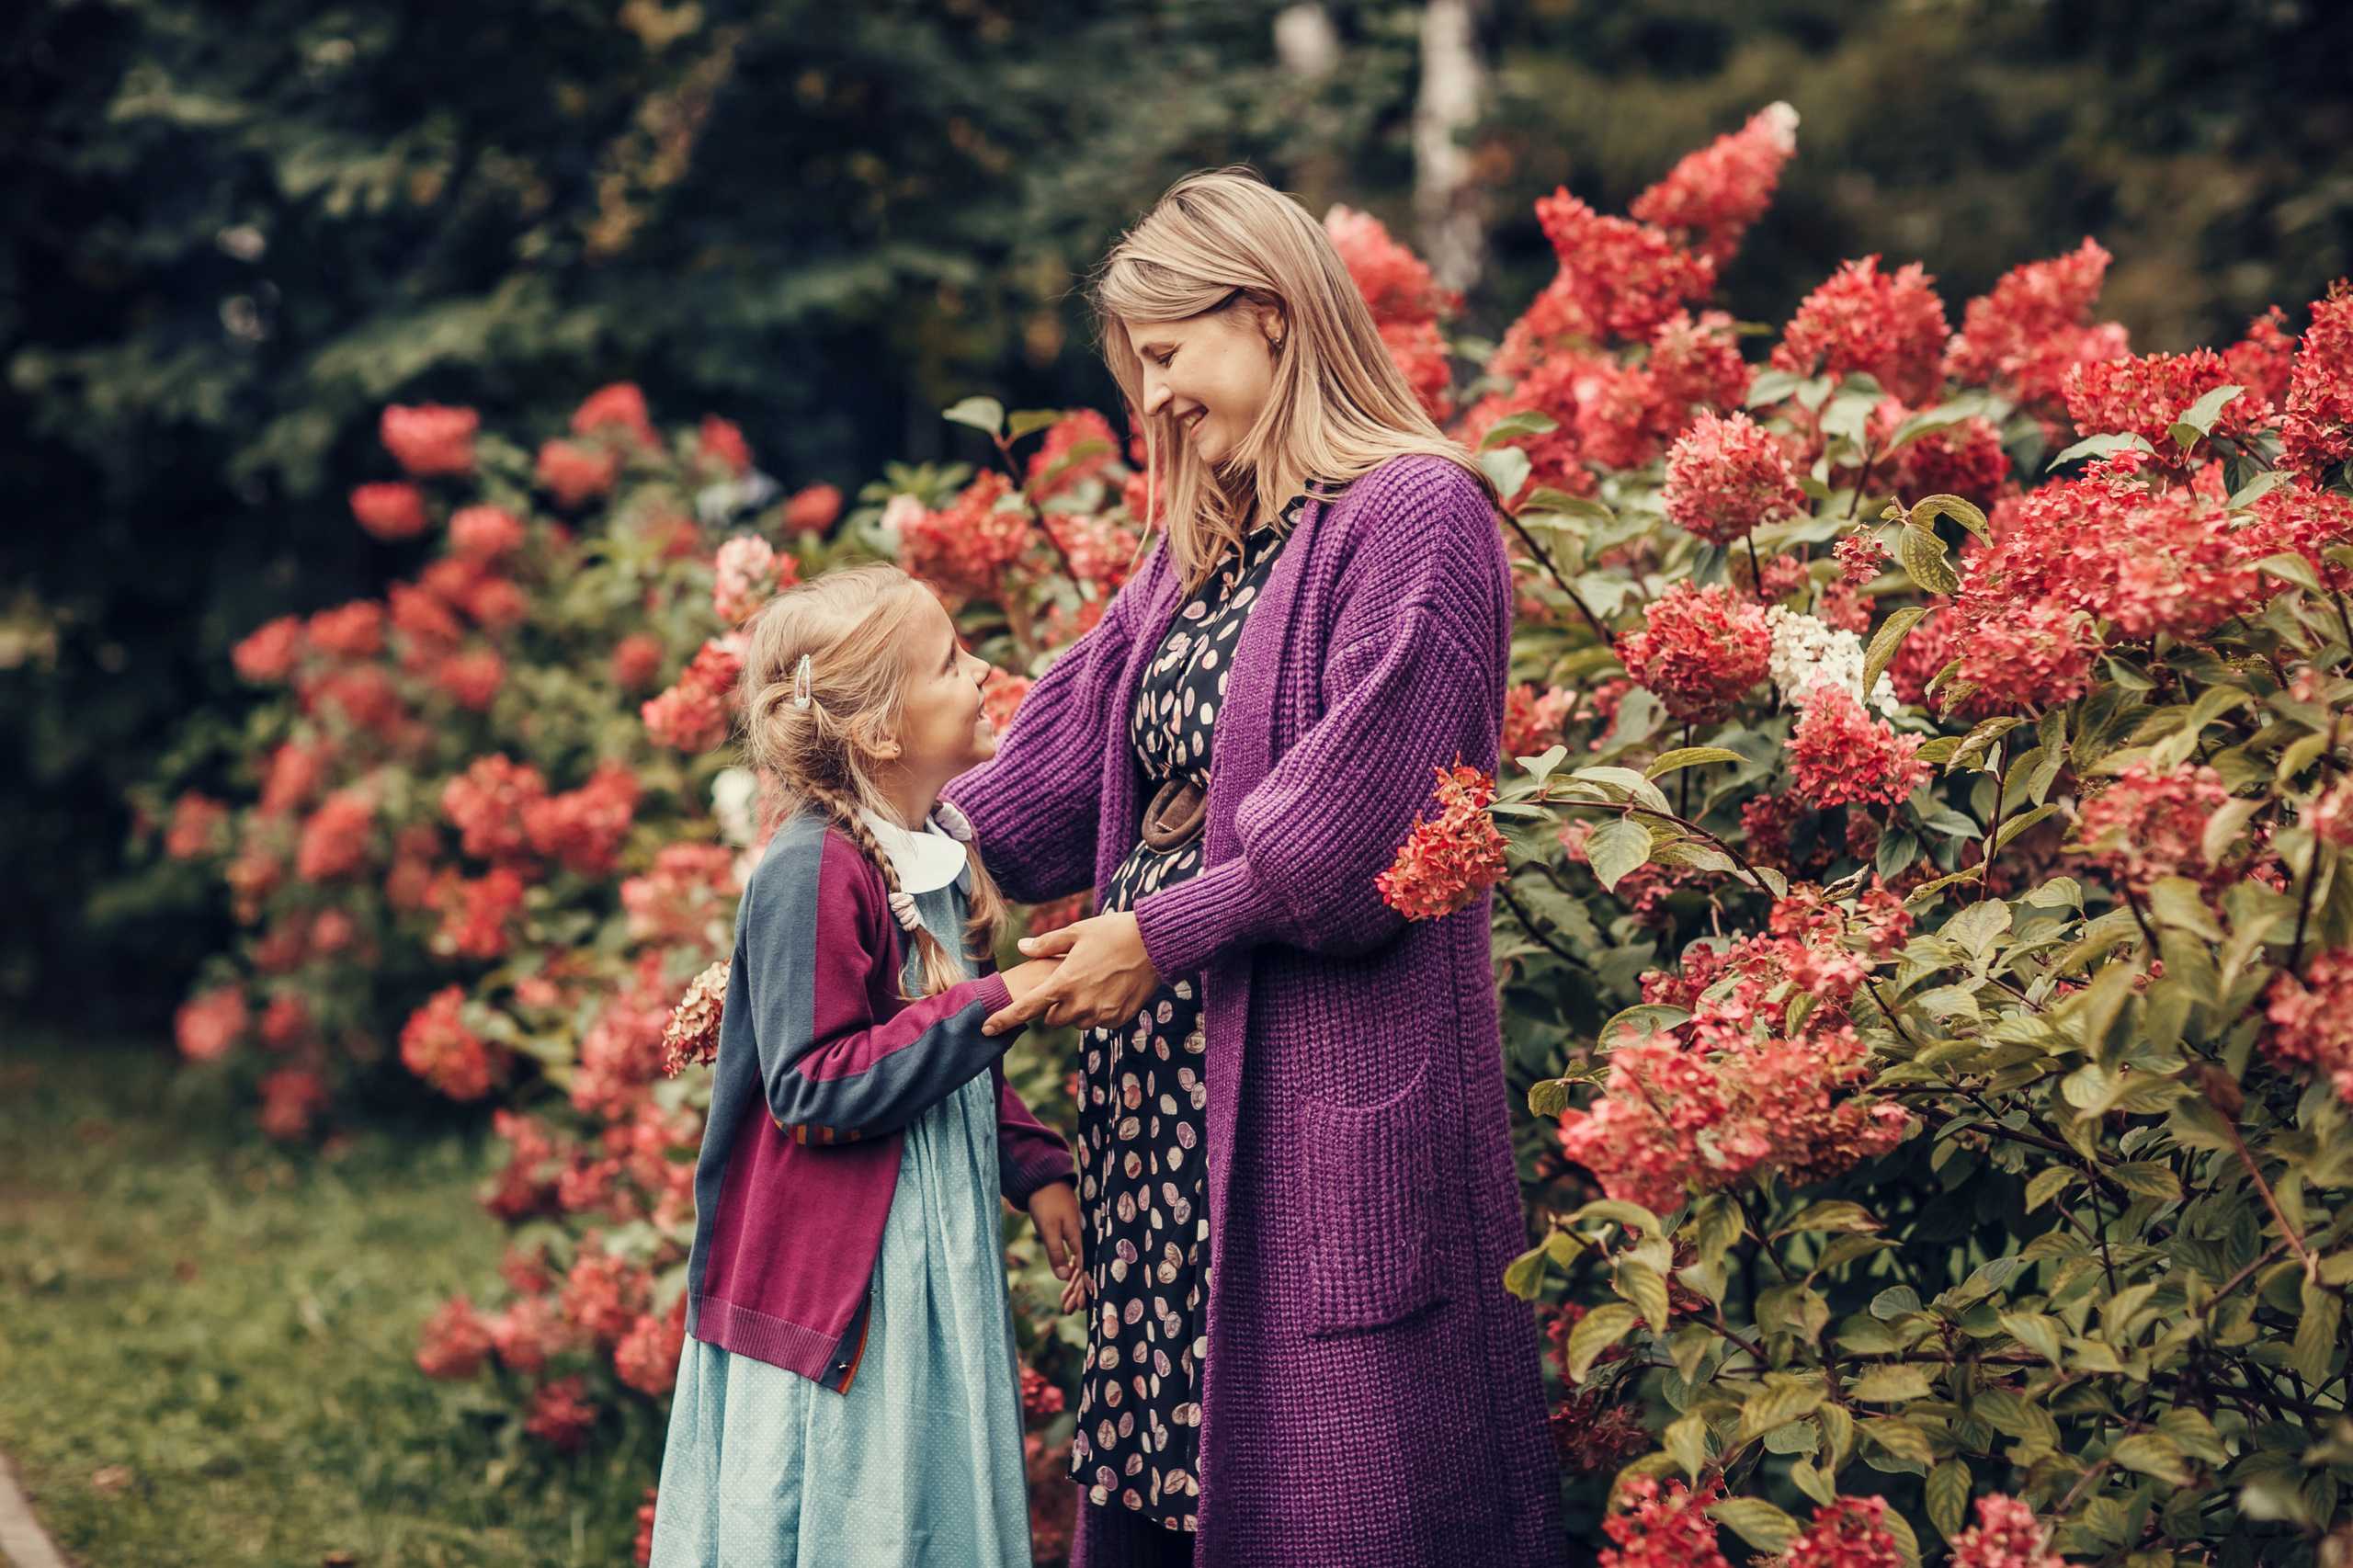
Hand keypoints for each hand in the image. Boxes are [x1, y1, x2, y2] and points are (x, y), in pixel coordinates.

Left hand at [983, 911, 1161, 1035]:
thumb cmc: (1113, 932)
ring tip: (1090, 983)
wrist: (1155, 944)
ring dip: (1074, 1010)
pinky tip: (1107, 989)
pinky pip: (1098, 1021)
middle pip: (1051, 1020)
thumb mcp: (1077, 931)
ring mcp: (1100, 1014)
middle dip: (1051, 1008)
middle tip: (1064, 985)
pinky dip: (1096, 1010)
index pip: (1025, 1009)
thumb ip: (1047, 944)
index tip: (986, 1028)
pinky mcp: (1118, 1018)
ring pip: (1075, 1022)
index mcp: (1063, 983)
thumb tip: (1023, 947)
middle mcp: (1079, 1004)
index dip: (1003, 1019)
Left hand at [1026, 1180, 1087, 1312]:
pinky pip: (1074, 1256)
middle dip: (1078, 1291)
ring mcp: (1077, 1235)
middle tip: (1070, 1311)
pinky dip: (1069, 1269)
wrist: (1044, 1180)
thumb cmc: (1046, 1203)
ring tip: (1066, 1303)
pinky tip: (1066, 1281)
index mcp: (1080, 1238)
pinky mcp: (1071, 1231)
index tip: (1084, 1306)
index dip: (1085, 1288)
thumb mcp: (1049, 1229)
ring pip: (1078, 1265)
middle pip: (1083, 1270)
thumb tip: (1063, 1278)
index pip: (1085, 1269)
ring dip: (1073, 1283)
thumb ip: (1056, 1253)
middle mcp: (1082, 1238)